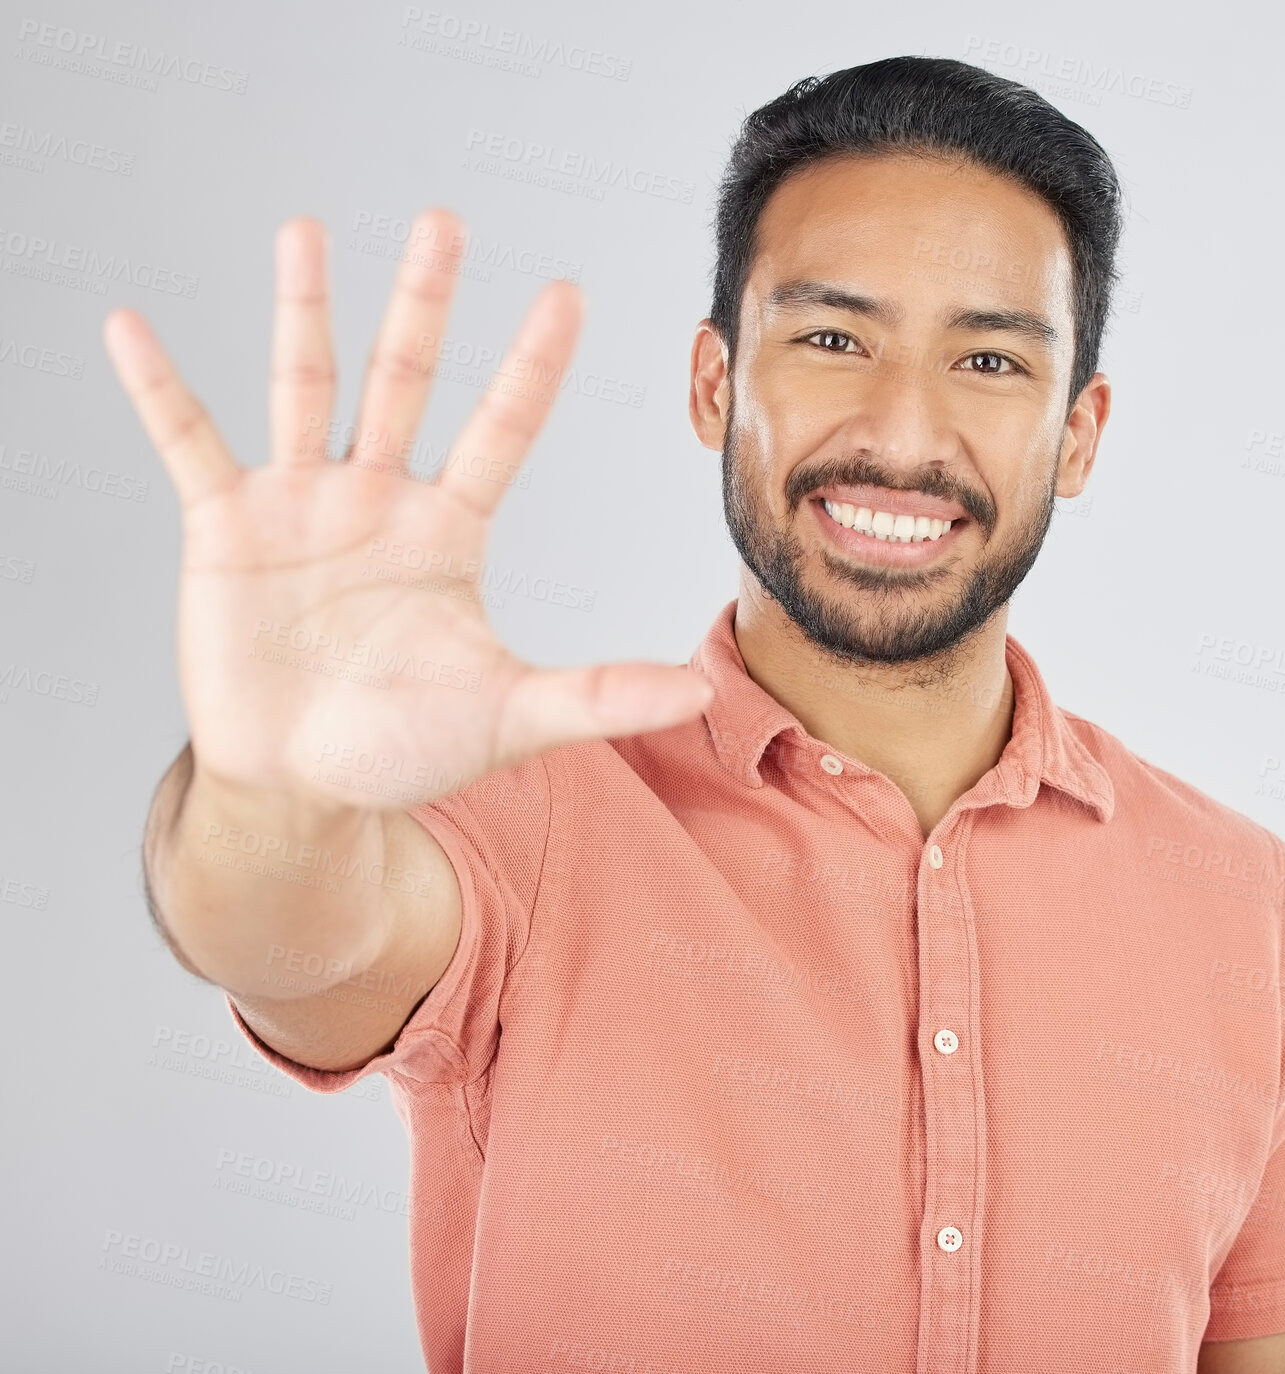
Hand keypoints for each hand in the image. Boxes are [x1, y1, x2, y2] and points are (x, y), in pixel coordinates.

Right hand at [103, 209, 712, 808]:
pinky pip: (188, 443)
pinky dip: (159, 389)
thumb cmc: (404, 748)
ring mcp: (301, 507)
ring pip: (304, 386)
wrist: (304, 785)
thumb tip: (695, 689)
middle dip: (425, 303)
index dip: (532, 364)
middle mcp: (378, 500)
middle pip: (405, 379)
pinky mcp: (226, 529)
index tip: (567, 291)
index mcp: (448, 530)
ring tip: (305, 229)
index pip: (502, 428)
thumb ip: (597, 695)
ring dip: (305, 310)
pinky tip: (131, 330)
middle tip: (443, 221)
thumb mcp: (509, 717)